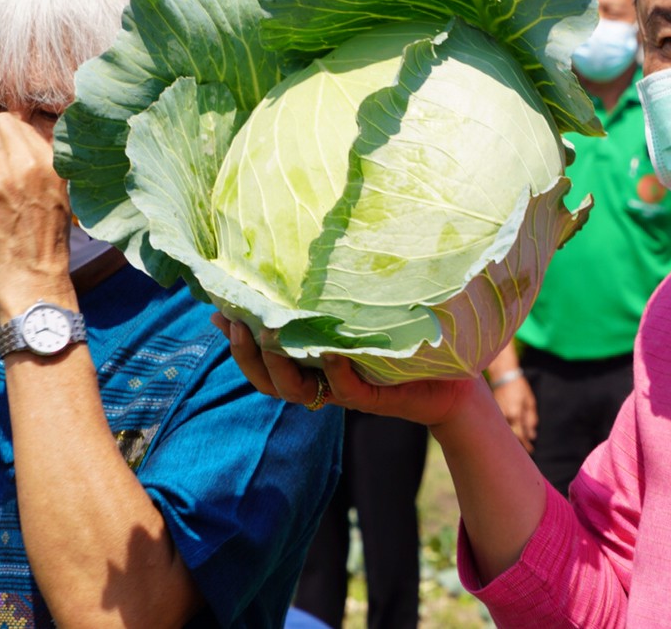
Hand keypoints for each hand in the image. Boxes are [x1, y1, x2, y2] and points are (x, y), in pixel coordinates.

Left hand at [0, 112, 72, 317]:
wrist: (32, 275)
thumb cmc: (44, 242)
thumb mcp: (59, 197)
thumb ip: (46, 170)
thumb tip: (25, 147)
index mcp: (55, 166)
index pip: (25, 128)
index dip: (7, 131)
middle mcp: (31, 164)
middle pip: (3, 123)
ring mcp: (4, 174)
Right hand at [215, 314, 482, 427]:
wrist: (451, 383)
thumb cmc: (402, 344)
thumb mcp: (360, 318)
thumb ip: (324, 305)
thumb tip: (292, 271)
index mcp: (312, 366)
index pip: (259, 363)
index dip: (235, 343)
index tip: (219, 312)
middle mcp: (322, 382)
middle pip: (269, 381)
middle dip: (247, 354)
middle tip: (237, 322)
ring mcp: (346, 392)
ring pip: (298, 391)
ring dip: (281, 365)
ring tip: (272, 336)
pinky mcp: (375, 399)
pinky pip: (347, 389)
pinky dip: (335, 370)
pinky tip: (329, 350)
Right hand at [492, 375, 537, 451]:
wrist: (503, 376)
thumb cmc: (519, 387)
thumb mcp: (529, 402)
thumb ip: (531, 419)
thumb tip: (532, 435)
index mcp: (515, 414)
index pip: (520, 435)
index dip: (525, 444)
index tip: (531, 450)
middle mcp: (505, 417)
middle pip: (512, 436)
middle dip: (519, 445)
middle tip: (526, 450)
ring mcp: (497, 415)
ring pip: (505, 433)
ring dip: (512, 439)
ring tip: (519, 445)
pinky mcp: (493, 413)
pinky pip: (500, 426)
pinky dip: (506, 432)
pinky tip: (510, 434)